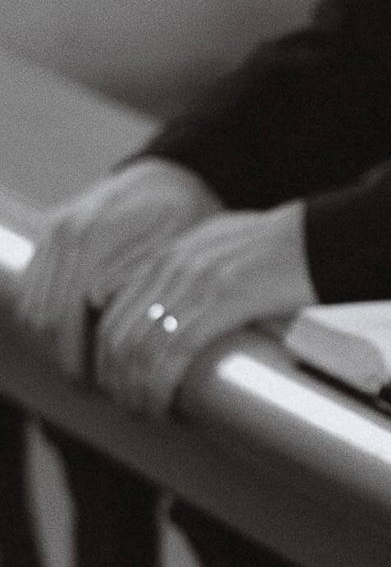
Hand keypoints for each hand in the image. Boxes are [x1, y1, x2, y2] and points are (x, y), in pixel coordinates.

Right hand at [11, 158, 220, 378]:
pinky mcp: (47, 237)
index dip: (76, 358)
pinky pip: (30, 290)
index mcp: (92, 237)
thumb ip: (136, 274)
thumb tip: (94, 303)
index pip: (62, 316)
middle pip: (42, 317)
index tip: (98, 387)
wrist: (169, 179)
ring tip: (86, 369)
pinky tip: (74, 341)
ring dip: (51, 344)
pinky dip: (45, 321)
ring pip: (31, 307)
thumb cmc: (184, 218)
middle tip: (94, 388)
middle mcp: (63, 233)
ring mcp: (50, 233)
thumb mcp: (176, 249)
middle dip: (63, 358)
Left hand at [92, 202, 315, 414]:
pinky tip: (164, 407)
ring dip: (136, 389)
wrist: (319, 237)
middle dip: (117, 378)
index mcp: (170, 254)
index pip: (113, 309)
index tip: (123, 380)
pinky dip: (160, 386)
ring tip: (147, 413)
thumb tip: (183, 303)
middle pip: (118, 333)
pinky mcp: (218, 304)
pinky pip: (172, 354)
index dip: (110, 353)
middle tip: (130, 405)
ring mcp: (192, 285)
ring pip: (139, 349)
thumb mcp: (226, 246)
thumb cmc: (285, 248)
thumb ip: (197, 268)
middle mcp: (172, 267)